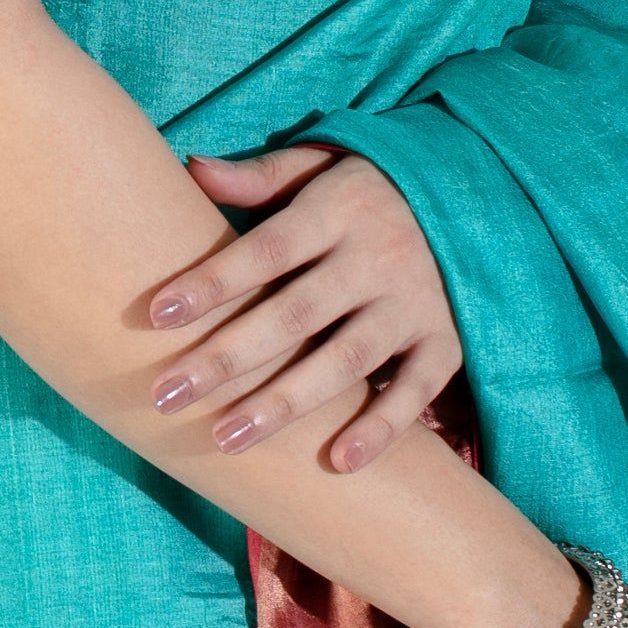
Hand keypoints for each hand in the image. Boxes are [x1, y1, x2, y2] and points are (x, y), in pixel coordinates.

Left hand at [146, 144, 462, 470]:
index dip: (213, 281)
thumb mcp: (321, 166)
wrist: (471, 197)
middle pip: (295, 314)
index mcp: (338, 210)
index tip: (156, 314)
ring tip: (224, 440)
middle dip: (228, 358)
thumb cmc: (367, 190)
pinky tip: (336, 462)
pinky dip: (382, 426)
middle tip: (166, 395)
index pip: (267, 249)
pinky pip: (416, 388)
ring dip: (284, 403)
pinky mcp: (446, 340)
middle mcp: (377, 255)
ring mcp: (414, 301)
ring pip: (345, 360)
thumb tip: (191, 167)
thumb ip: (260, 177)